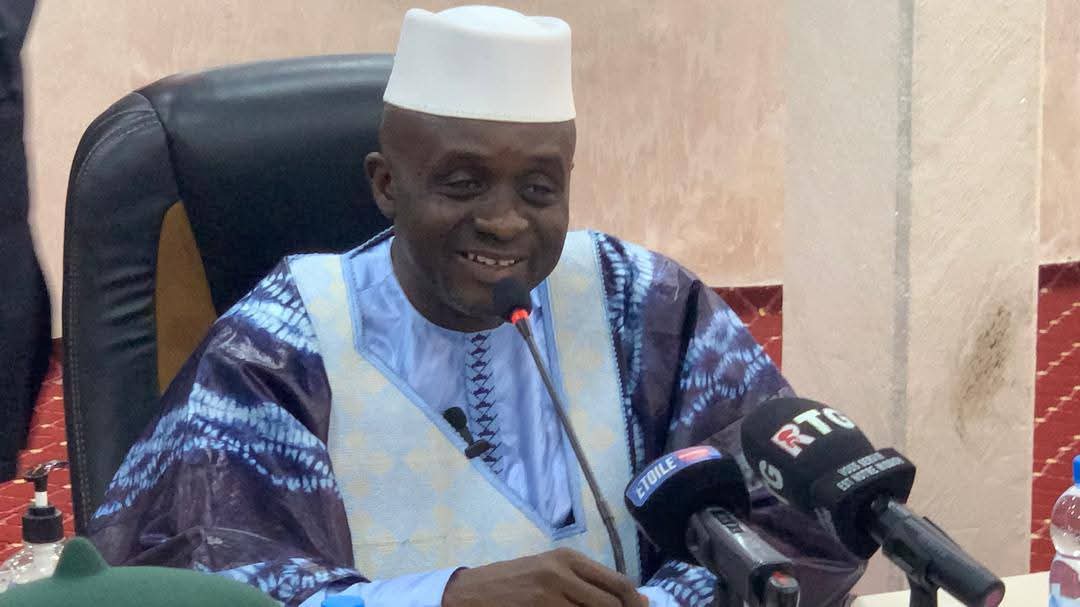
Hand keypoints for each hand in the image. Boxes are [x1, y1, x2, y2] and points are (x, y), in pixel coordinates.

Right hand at [441, 547, 647, 606]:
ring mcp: (549, 594)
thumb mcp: (549, 572)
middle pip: (611, 603)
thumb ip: (586, 582)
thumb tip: (636, 598)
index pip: (618, 582)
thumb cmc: (513, 582)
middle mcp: (561, 572)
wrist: (470, 594)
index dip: (635, 604)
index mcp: (567, 558)